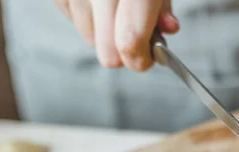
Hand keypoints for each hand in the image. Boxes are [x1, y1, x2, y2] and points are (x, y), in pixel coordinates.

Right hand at [53, 0, 178, 69]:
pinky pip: (70, 16)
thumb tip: (168, 30)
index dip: (139, 59)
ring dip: (103, 31)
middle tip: (134, 41)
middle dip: (122, 52)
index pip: (130, 40)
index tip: (145, 60)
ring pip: (88, 37)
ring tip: (114, 5)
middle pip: (106, 49)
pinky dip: (85, 14)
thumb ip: (162, 4)